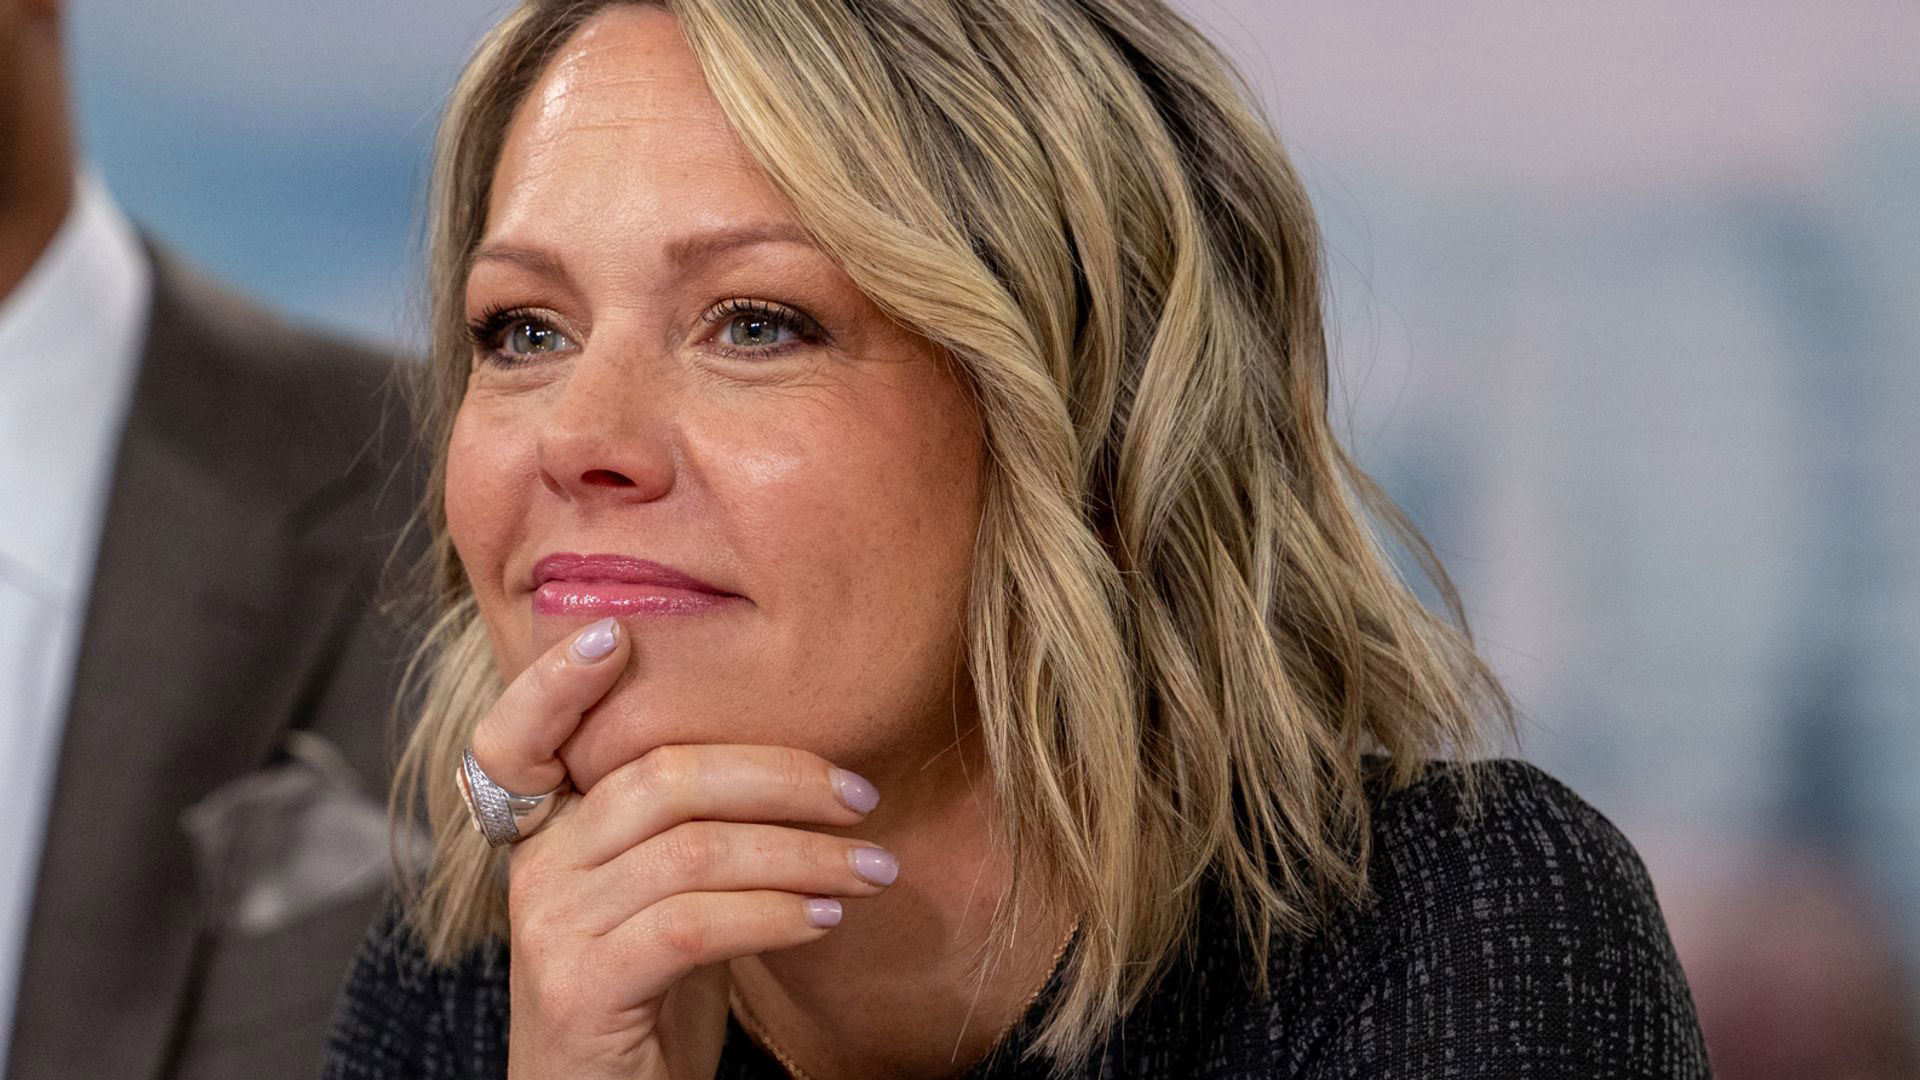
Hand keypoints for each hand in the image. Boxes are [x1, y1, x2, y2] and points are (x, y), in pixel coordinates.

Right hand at [470, 618, 895, 1079]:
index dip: (554, 682)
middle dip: (781, 776)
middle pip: (660, 776)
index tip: (617, 635)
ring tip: (873, 869)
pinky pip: (693, 924)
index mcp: (547, 832)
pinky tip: (827, 920)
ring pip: (693, 849)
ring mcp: (551, 927)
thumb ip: (688, 828)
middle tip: (862, 796)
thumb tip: (803, 769)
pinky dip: (775, 914)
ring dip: (805, 853)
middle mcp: (536, 868)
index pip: (514, 736)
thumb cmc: (649, 996)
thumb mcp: (662, 895)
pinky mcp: (582, 987)